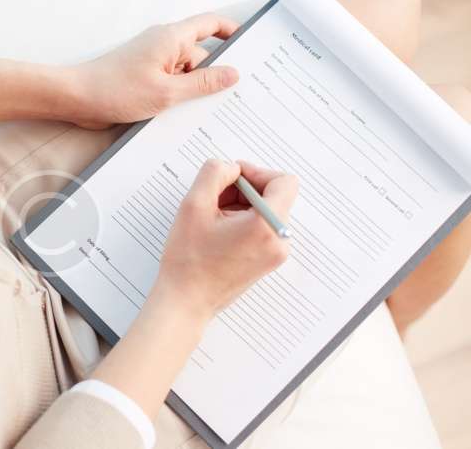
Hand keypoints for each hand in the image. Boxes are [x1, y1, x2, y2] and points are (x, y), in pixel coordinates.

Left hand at [70, 14, 240, 128]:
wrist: (77, 99)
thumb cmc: (114, 90)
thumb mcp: (168, 92)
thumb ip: (203, 83)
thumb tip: (232, 74)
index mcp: (172, 38)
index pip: (211, 25)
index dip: (232, 32)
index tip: (249, 47)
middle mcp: (163, 45)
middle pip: (201, 56)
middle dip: (212, 77)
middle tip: (227, 98)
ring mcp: (153, 61)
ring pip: (185, 74)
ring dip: (192, 93)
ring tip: (194, 112)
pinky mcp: (144, 77)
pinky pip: (170, 84)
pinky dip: (177, 98)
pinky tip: (177, 115)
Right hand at [150, 160, 298, 323]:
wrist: (186, 301)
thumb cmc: (189, 261)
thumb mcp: (193, 205)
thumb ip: (214, 173)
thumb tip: (230, 168)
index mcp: (266, 227)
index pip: (283, 181)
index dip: (257, 172)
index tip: (233, 178)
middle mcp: (279, 241)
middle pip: (274, 195)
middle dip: (244, 190)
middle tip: (215, 198)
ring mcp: (275, 253)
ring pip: (266, 211)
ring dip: (241, 205)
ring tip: (213, 219)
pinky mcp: (267, 260)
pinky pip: (262, 228)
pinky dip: (242, 221)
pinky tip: (218, 231)